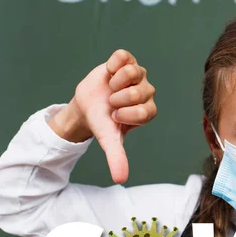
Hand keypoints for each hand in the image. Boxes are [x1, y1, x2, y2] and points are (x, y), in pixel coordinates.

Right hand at [48, 49, 156, 183]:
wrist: (87, 105)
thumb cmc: (102, 122)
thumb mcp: (109, 140)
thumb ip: (117, 157)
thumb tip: (120, 179)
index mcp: (148, 111)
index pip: (144, 112)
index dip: (123, 115)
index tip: (115, 117)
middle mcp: (148, 92)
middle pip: (137, 92)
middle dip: (117, 100)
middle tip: (111, 103)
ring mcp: (139, 74)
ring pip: (132, 72)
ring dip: (114, 82)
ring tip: (110, 89)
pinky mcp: (127, 60)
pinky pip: (122, 56)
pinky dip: (112, 65)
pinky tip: (109, 73)